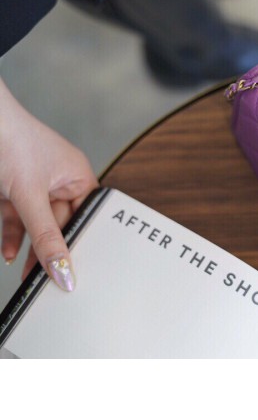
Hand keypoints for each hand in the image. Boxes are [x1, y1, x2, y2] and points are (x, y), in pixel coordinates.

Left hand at [0, 78, 97, 290]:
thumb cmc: (10, 140)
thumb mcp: (30, 196)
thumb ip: (45, 236)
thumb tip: (63, 268)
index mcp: (78, 176)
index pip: (86, 217)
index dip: (81, 242)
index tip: (74, 270)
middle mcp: (60, 180)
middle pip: (60, 224)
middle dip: (51, 250)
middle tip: (48, 279)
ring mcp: (35, 184)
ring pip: (38, 224)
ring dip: (30, 248)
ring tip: (27, 275)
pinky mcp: (13, 189)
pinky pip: (19, 219)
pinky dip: (14, 235)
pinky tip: (9, 252)